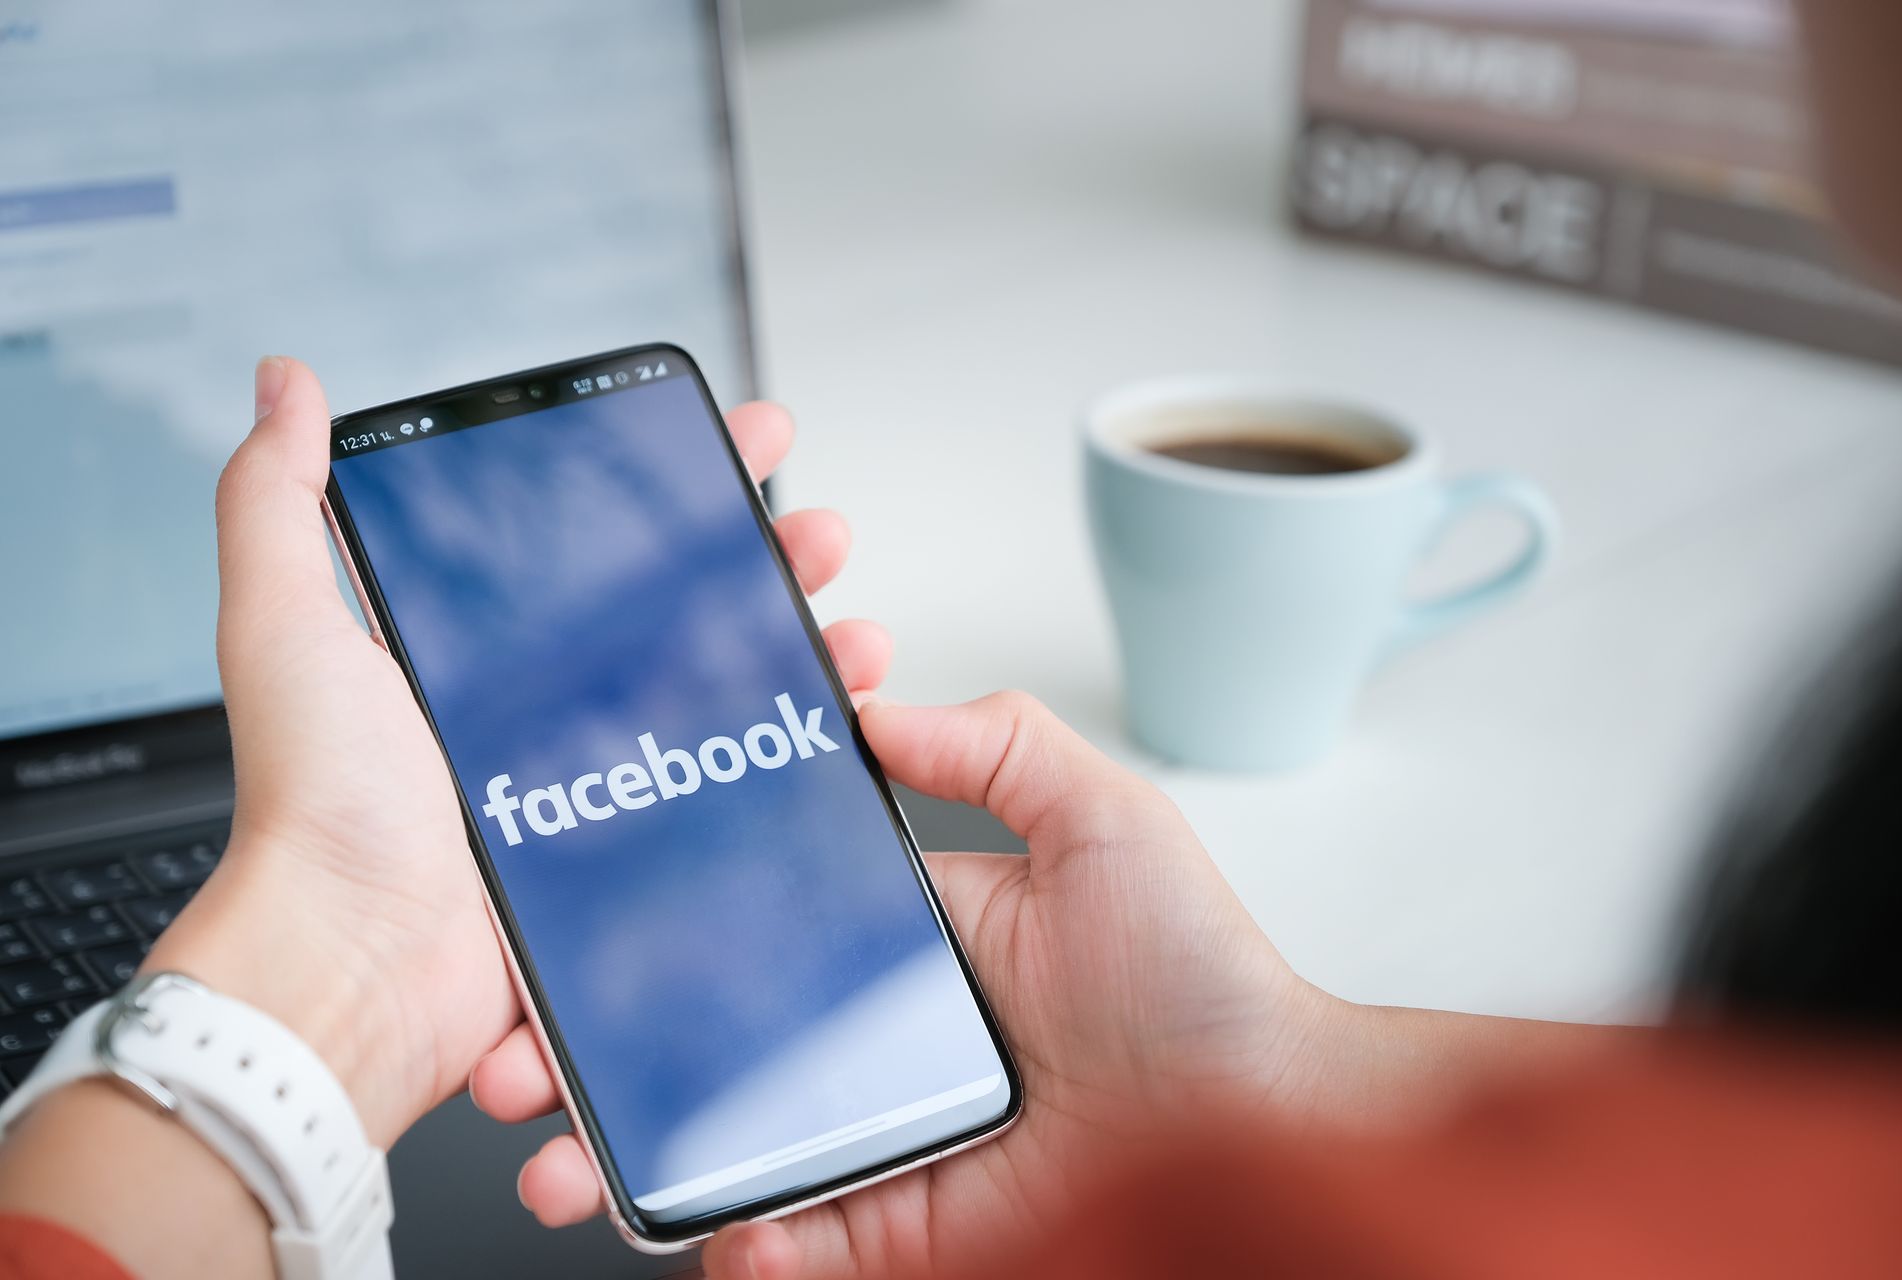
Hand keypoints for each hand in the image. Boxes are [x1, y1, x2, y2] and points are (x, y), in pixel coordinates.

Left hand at [144, 357, 892, 1148]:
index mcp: (475, 653)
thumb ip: (276, 499)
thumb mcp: (284, 626)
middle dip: (769, 565)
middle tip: (821, 536)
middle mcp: (541, 714)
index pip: (596, 543)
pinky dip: (796, 758)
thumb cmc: (317, 808)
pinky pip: (731, 795)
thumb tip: (282, 385)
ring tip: (853, 631)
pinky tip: (839, 726)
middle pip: (683, 616)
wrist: (357, 971)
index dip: (674, 485)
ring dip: (802, 655)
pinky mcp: (630, 858)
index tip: (734, 439)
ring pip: (725, 701)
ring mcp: (594, 787)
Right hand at [472, 691, 1334, 1278]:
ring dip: (614, 1159)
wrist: (1264, 1118)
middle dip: (582, 1048)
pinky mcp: (899, 1228)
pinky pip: (794, 1248)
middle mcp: (864, 1037)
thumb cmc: (1200, 974)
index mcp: (894, 936)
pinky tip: (719, 1236)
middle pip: (692, 1042)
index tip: (560, 917)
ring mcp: (872, 1136)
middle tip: (508, 1050)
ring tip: (553, 1160)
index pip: (737, 920)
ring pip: (712, 1151)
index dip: (641, 923)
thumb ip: (994, 744)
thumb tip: (875, 705)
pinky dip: (743, 1251)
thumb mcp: (1100, 818)